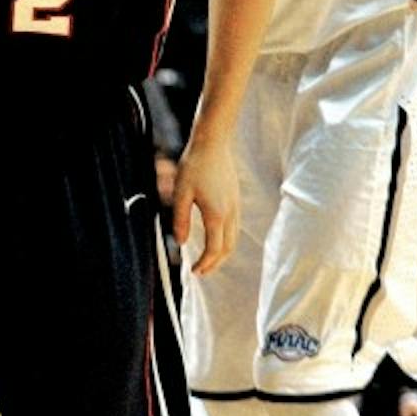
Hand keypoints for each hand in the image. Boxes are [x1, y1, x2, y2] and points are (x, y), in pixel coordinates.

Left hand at [172, 134, 238, 274]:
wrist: (214, 143)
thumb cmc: (194, 166)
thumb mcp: (181, 193)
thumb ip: (180, 220)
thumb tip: (181, 243)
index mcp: (216, 215)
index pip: (214, 250)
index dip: (205, 264)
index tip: (194, 272)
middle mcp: (230, 213)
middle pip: (228, 249)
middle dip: (215, 264)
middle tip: (201, 272)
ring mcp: (236, 206)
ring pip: (234, 239)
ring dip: (222, 254)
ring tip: (208, 260)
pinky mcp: (236, 200)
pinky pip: (235, 228)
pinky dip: (226, 240)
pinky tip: (215, 239)